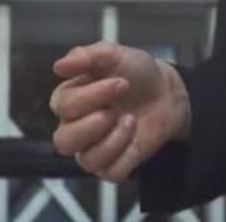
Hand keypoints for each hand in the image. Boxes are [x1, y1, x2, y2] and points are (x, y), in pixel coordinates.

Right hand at [49, 42, 189, 183]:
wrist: (167, 92)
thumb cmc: (135, 72)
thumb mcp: (113, 54)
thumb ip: (85, 56)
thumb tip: (58, 66)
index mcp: (68, 100)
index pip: (63, 106)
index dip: (92, 95)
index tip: (121, 82)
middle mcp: (74, 127)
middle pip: (64, 142)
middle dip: (95, 123)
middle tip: (118, 107)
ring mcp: (92, 149)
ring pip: (87, 160)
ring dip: (114, 139)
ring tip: (130, 120)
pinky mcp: (112, 166)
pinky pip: (111, 172)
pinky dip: (127, 154)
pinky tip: (135, 136)